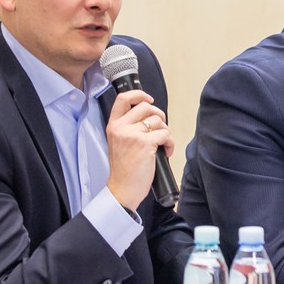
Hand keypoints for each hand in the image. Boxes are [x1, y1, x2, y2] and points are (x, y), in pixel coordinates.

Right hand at [105, 89, 172, 209]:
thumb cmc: (124, 169)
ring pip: (158, 120)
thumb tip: (149, 116)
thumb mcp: (118, 143)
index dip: (138, 94)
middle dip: (159, 115)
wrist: (122, 189)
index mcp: (113, 126)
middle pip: (146, 107)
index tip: (149, 99)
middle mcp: (121, 128)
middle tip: (161, 128)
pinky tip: (166, 152)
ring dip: (165, 131)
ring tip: (162, 144)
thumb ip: (128, 128)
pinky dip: (170, 143)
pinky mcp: (145, 144)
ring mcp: (132, 135)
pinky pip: (165, 134)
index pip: (122, 99)